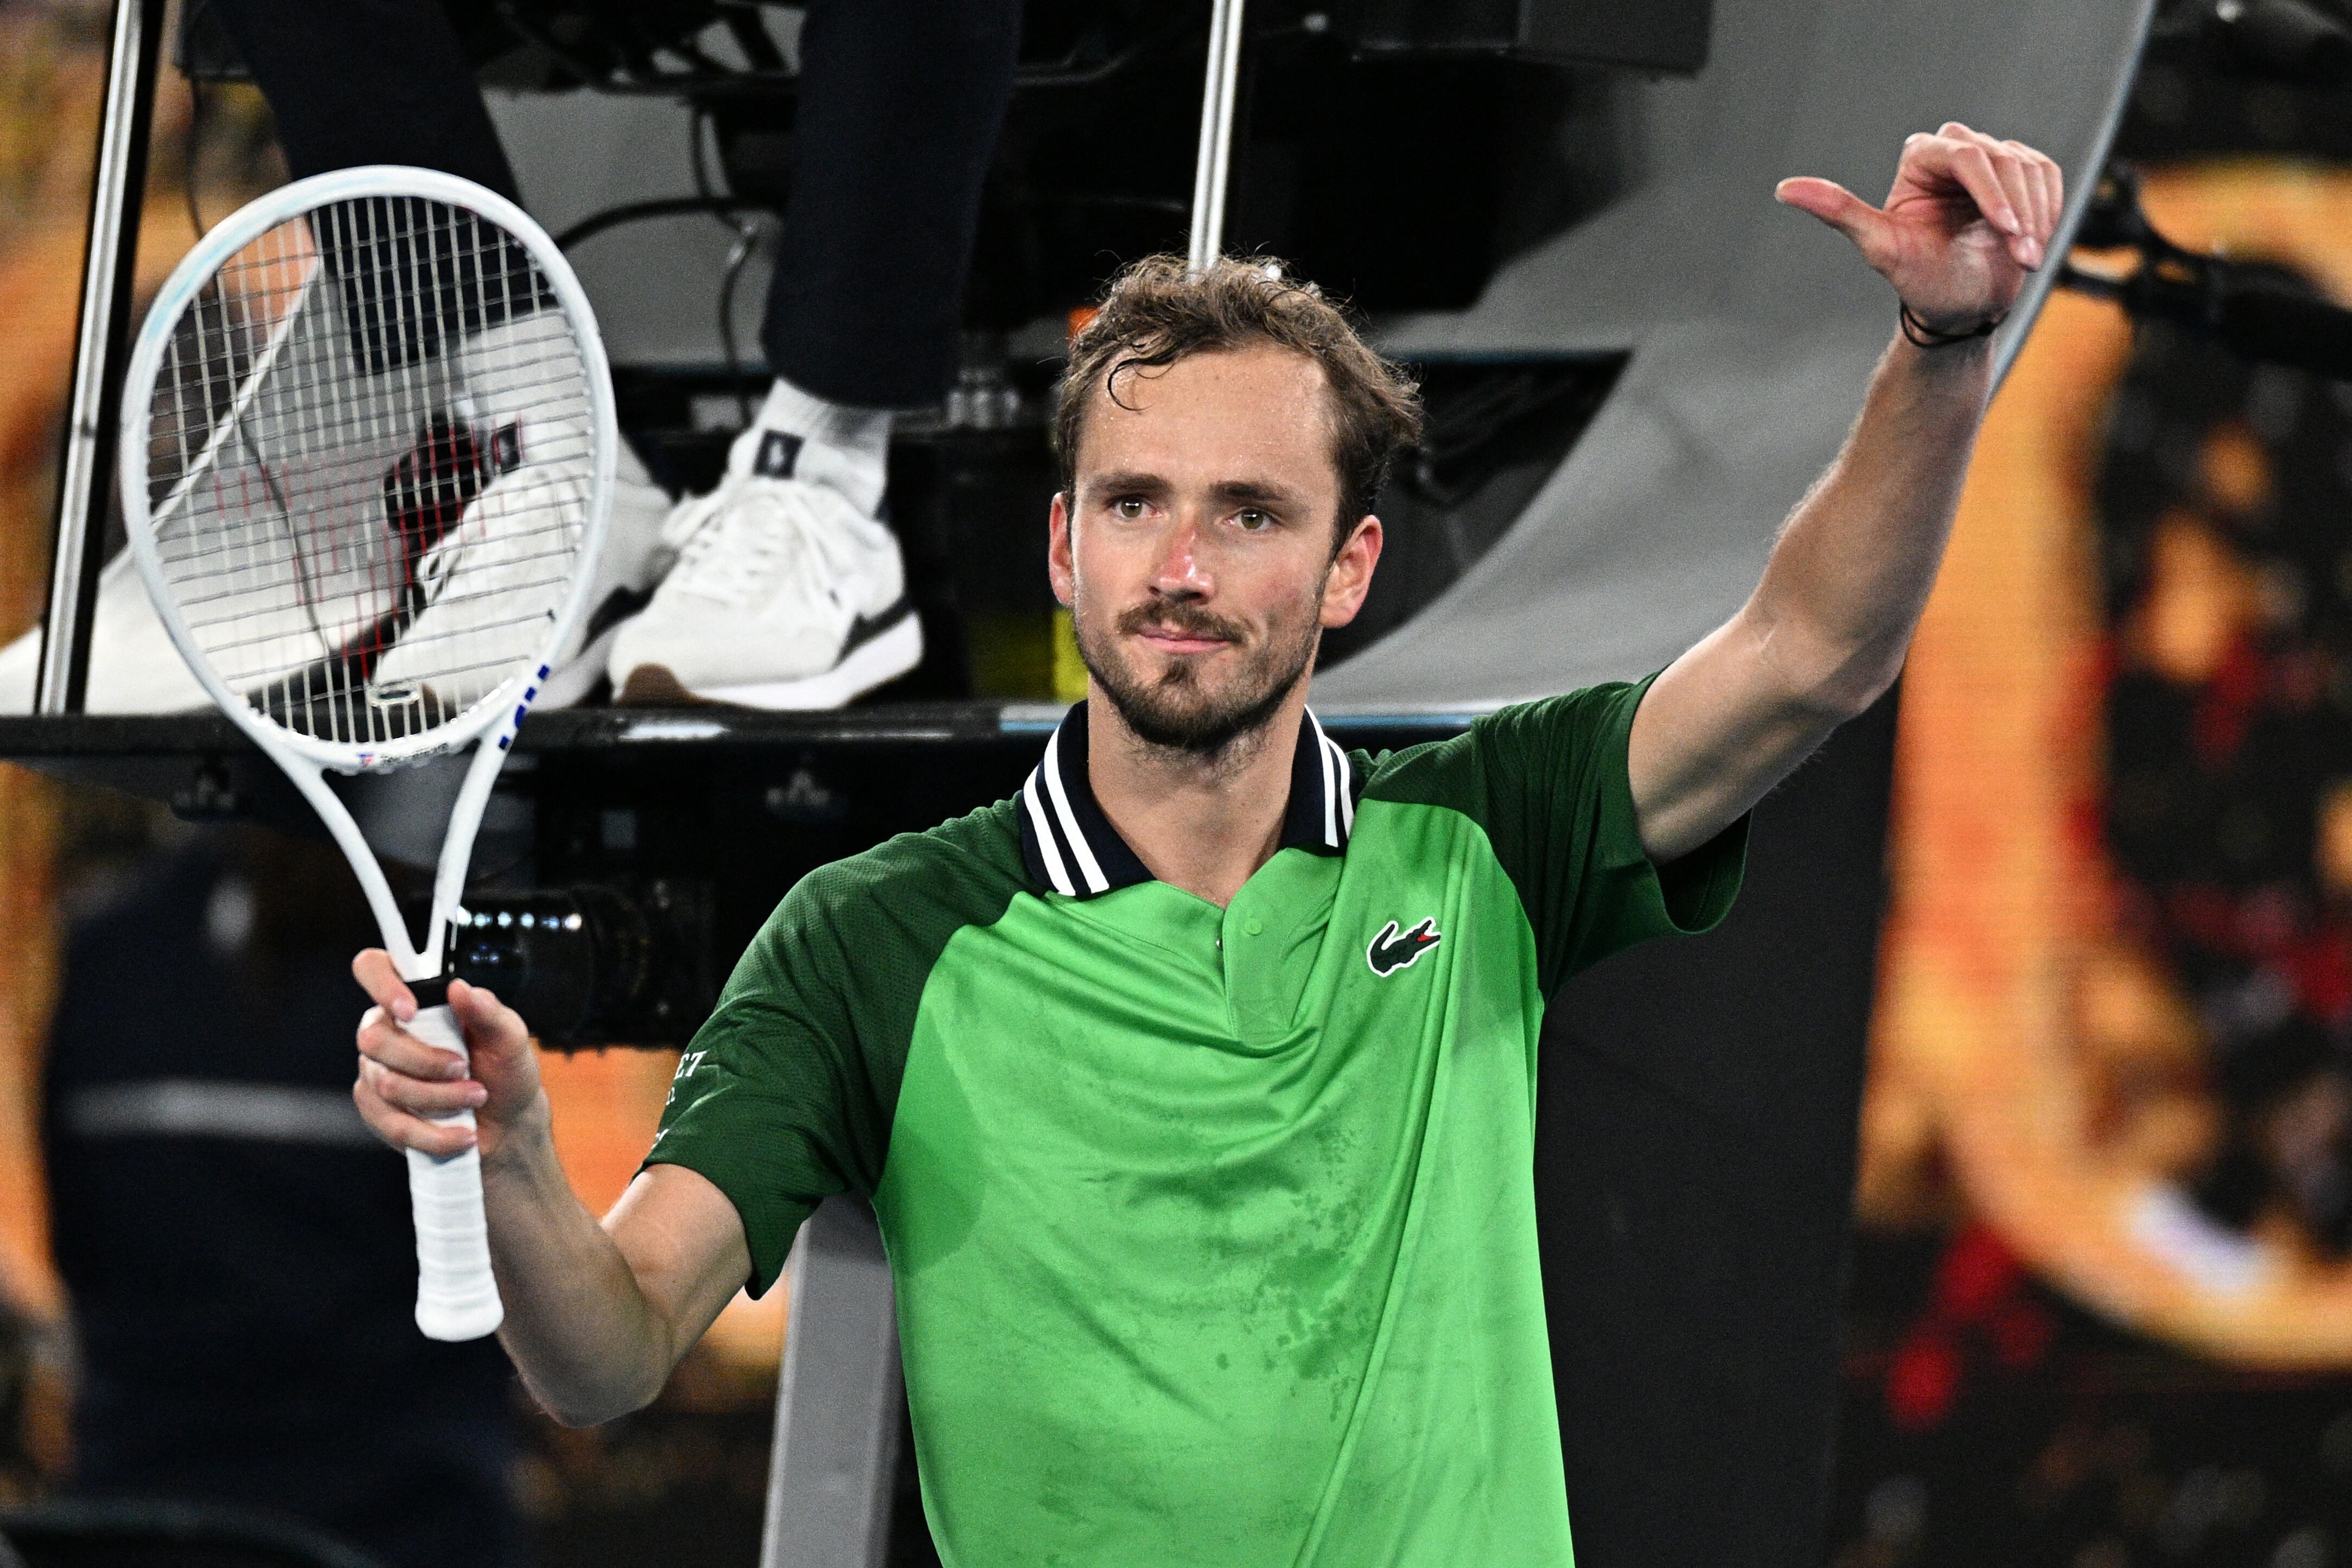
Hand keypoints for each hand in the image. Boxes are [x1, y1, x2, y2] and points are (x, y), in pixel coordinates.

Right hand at [353, 949, 545, 1162]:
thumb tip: (461, 988)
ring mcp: (377, 1070)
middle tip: (464, 1069)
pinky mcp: (377, 1110)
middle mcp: (388, 1030)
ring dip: (439, 1097)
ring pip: (386, 1084)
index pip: (373, 968)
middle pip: (374, 1038)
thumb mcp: (511, 1039)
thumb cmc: (505, 1071)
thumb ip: (489, 1012)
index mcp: (417, 999)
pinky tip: (461, 1134)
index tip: (411, 1009)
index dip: (382, 984)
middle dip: (425, 1061)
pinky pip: (391, 1123)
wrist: (507, 1123)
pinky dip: (432, 1133)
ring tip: (475, 1097)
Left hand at [1776, 122, 2062, 336]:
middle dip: (2016, 209)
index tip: (2005, 231)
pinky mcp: (2022, 174)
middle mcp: (1953, 152)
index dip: (1990, 192)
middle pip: (2000, 158)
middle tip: (2022, 255)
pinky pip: (2047, 175)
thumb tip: (1783, 189)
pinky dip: (2048, 209)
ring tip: (2026, 258)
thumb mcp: (1879, 246)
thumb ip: (1839, 211)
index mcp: (1918, 159)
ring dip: (2036, 216)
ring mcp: (1991, 161)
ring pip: (2028, 167)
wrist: (1959, 307)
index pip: (1964, 155)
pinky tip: (2032, 241)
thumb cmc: (1918, 280)